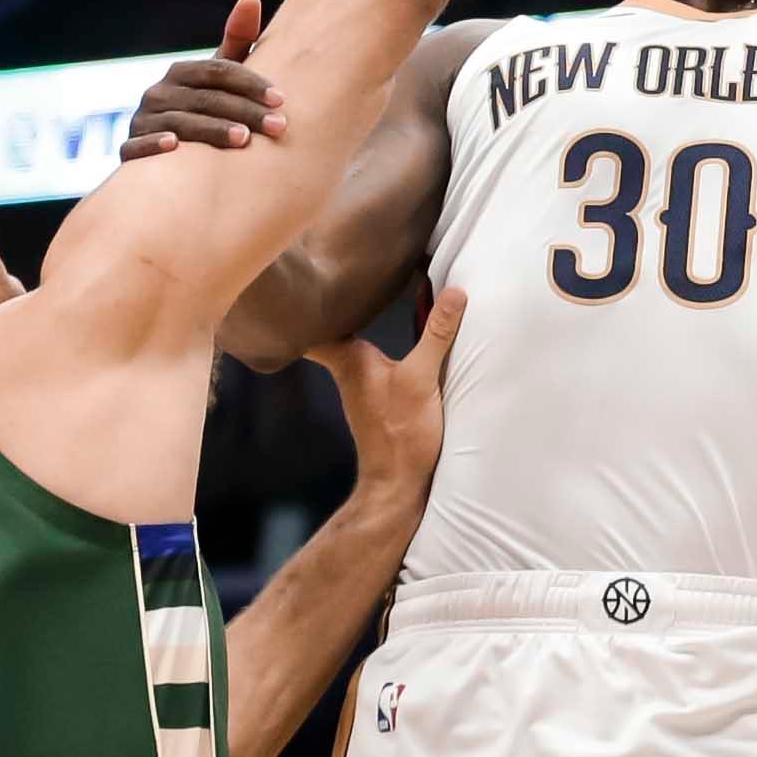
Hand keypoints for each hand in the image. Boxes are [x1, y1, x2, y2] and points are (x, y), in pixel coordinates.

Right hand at [116, 0, 286, 157]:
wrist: (163, 147)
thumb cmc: (204, 107)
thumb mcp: (218, 77)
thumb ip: (238, 42)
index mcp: (181, 72)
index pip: (218, 71)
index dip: (250, 83)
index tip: (281, 98)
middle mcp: (158, 93)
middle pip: (205, 99)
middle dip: (244, 111)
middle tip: (278, 126)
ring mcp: (143, 121)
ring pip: (180, 124)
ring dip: (211, 130)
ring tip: (244, 140)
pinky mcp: (130, 149)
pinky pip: (137, 146)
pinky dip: (152, 145)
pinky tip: (174, 147)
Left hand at [305, 286, 466, 503]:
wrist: (399, 483)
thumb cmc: (400, 432)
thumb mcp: (422, 378)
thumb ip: (437, 334)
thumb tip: (456, 292)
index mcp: (349, 359)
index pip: (312, 325)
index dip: (301, 304)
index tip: (300, 277)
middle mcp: (349, 369)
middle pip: (330, 331)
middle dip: (329, 307)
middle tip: (333, 272)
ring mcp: (362, 385)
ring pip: (349, 345)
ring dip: (353, 324)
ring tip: (361, 292)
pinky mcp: (379, 398)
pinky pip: (369, 361)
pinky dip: (372, 345)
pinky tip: (388, 337)